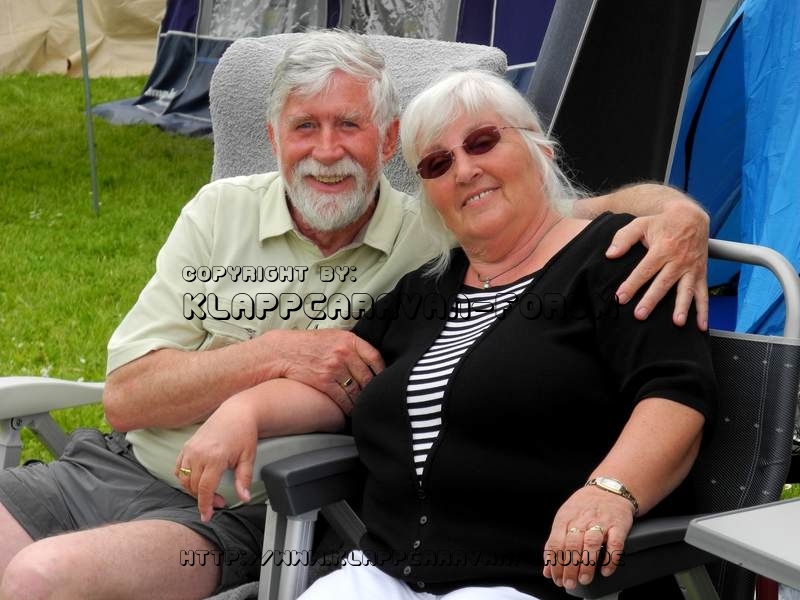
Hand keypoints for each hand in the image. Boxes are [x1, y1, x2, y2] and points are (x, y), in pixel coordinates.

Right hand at [175, 397, 256, 521]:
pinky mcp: (186, 446)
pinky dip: (184, 478)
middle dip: (204, 499)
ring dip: (193, 490)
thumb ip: (243, 480)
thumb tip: (244, 498)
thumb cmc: (243, 433)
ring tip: (209, 492)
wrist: (236, 413)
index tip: (206, 516)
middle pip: (194, 486)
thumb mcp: (248, 457)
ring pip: (184, 479)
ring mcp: (190, 449)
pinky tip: (196, 481)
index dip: (205, 505)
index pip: (205, 489)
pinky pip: (179, 468)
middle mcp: (199, 453)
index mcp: (215, 457)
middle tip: (219, 502)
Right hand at [264, 329, 383, 412]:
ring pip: (357, 391)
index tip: (384, 380)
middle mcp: (344, 353)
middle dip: (372, 390)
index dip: (382, 372)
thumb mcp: (333, 336)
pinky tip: (351, 411)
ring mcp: (334, 368)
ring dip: (361, 401)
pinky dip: (349, 408)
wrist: (282, 351)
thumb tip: (369, 359)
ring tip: (363, 406)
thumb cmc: (308, 344)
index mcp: (349, 339)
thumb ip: (351, 345)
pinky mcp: (324, 382)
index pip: (375, 358)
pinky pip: (343, 399)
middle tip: (374, 398)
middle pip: (368, 377)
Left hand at [543, 486, 634, 589]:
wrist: (608, 489)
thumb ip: (555, 545)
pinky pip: (615, 543)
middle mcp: (581, 520)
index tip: (556, 579)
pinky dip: (611, 558)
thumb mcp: (565, 519)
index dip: (554, 564)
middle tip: (569, 583)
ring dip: (587, 564)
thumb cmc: (584, 507)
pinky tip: (606, 570)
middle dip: (569, 567)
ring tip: (585, 579)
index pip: (555, 543)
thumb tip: (547, 570)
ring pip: (591, 543)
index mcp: (565, 519)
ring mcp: (600, 522)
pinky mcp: (618, 525)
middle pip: (571, 545)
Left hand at [607, 197, 708, 328]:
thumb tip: (610, 254)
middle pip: (663, 283)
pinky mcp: (701, 273)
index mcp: (662, 249)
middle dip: (652, 300)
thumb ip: (624, 238)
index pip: (644, 270)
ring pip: (686, 290)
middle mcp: (678, 260)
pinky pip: (704, 293)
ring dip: (683, 307)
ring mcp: (691, 268)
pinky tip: (702, 326)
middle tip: (640, 315)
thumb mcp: (641, 224)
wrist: (692, 217)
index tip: (620, 297)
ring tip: (678, 322)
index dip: (632, 284)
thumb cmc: (662, 223)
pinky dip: (704, 310)